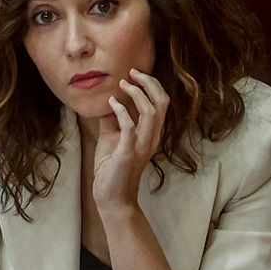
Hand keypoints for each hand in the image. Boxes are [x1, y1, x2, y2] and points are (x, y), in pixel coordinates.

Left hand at [92, 68, 168, 210]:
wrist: (111, 196)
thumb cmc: (111, 168)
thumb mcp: (111, 138)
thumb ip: (113, 120)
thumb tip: (108, 101)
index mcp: (151, 133)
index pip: (161, 104)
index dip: (151, 85)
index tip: (135, 74)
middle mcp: (152, 138)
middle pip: (162, 103)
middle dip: (149, 84)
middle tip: (132, 73)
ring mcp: (141, 145)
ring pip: (152, 112)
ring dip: (137, 94)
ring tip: (122, 84)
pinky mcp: (128, 152)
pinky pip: (129, 126)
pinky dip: (120, 111)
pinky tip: (110, 103)